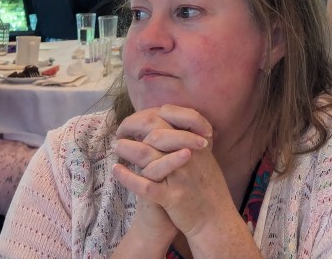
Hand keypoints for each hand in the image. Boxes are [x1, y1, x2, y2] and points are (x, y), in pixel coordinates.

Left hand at [112, 105, 235, 241]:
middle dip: (133, 127)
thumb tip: (160, 122)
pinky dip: (128, 177)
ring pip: (147, 155)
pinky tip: (116, 170)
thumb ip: (185, 138)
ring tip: (117, 146)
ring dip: (127, 149)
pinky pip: (146, 186)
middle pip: (155, 131)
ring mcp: (180, 175)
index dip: (147, 114)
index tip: (136, 120)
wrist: (214, 216)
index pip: (169, 114)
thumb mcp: (202, 154)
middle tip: (121, 130)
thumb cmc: (205, 183)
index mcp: (196, 139)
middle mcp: (189, 153)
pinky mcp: (172, 197)